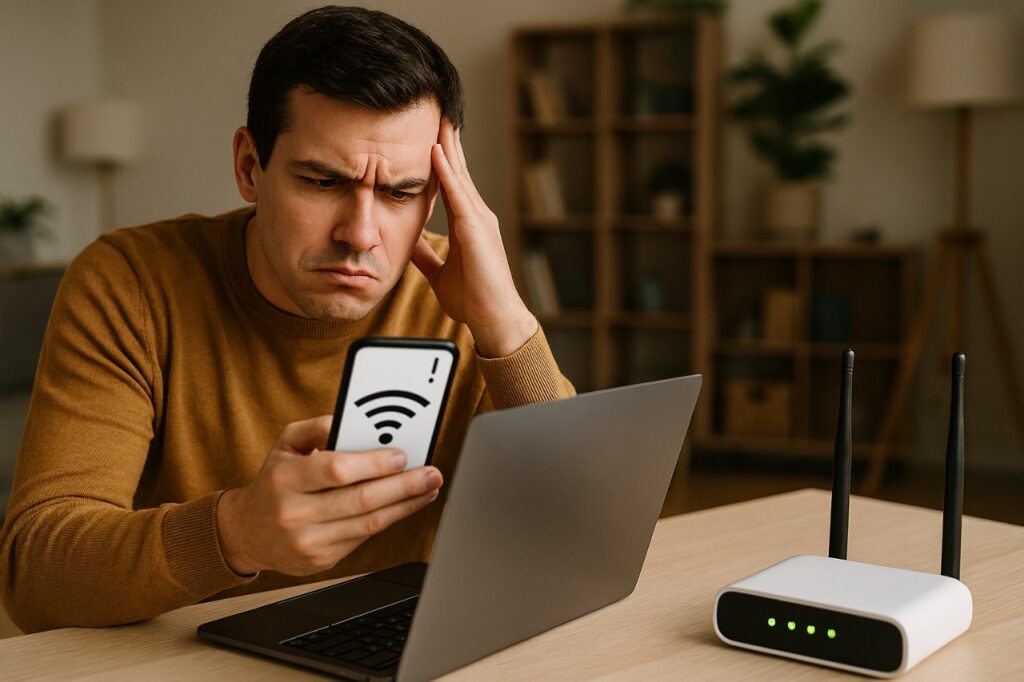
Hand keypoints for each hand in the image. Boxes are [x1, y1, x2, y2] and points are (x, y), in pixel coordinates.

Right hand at [215, 416, 442, 575]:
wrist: (247, 532)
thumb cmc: (274, 482)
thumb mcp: (285, 444)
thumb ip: (317, 427)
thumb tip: (351, 421)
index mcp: (284, 478)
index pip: (336, 470)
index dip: (374, 464)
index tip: (401, 455)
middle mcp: (294, 512)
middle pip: (361, 499)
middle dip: (403, 486)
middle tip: (430, 474)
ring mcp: (308, 540)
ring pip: (368, 523)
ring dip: (405, 505)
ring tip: (428, 489)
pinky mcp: (321, 559)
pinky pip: (363, 537)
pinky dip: (389, 520)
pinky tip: (404, 506)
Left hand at [412, 118, 537, 357]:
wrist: (494, 319)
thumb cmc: (474, 299)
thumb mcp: (440, 272)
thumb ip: (427, 254)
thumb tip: (409, 243)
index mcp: (469, 223)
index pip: (453, 181)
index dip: (442, 156)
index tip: (430, 132)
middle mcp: (477, 215)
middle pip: (458, 168)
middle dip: (446, 139)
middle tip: (436, 108)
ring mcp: (479, 219)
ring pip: (459, 173)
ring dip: (446, 144)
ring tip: (436, 117)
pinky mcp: (477, 228)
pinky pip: (458, 193)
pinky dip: (446, 171)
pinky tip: (435, 151)